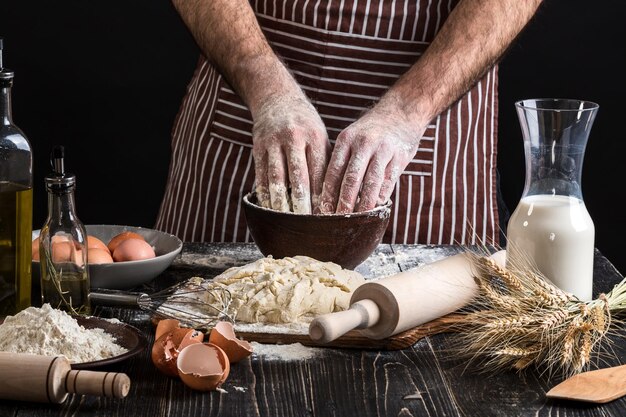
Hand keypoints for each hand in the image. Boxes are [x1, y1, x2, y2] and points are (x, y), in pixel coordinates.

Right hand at [252, 95, 330, 213]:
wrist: (277, 99)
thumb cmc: (305, 125)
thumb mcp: (320, 137)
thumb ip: (325, 163)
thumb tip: (335, 196)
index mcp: (314, 137)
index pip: (319, 172)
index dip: (321, 196)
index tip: (325, 216)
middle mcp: (294, 138)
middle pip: (298, 177)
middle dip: (303, 203)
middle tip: (307, 225)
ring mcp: (273, 142)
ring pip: (277, 178)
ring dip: (282, 203)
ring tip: (286, 221)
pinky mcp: (257, 147)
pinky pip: (260, 176)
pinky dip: (265, 194)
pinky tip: (270, 208)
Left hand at [319, 106, 424, 212]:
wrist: (402, 111)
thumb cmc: (372, 131)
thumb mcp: (353, 138)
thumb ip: (344, 161)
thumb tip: (329, 193)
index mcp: (346, 140)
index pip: (333, 171)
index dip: (327, 193)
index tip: (322, 211)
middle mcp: (363, 143)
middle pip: (350, 179)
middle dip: (343, 202)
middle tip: (337, 221)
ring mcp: (383, 149)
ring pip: (370, 183)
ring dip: (363, 204)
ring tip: (357, 220)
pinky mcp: (399, 156)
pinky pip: (388, 181)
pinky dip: (381, 197)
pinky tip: (375, 209)